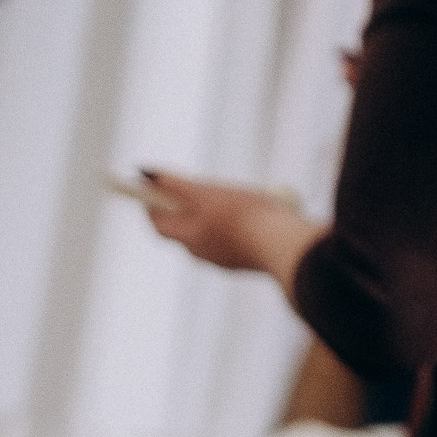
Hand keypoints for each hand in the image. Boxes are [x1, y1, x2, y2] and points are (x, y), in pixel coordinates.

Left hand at [136, 171, 321, 284]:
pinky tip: (251, 212)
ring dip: (212, 215)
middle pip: (184, 228)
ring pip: (210, 234)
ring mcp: (226, 260)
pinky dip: (234, 226)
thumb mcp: (209, 193)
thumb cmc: (245, 217)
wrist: (286, 246)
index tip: (150, 188)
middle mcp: (204, 255)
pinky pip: (233, 240)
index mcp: (190, 240)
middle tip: (191, 186)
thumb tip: (150, 175)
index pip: (159, 224)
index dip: (152, 205)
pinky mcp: (248, 262)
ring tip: (229, 195)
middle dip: (184, 207)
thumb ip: (177, 184)